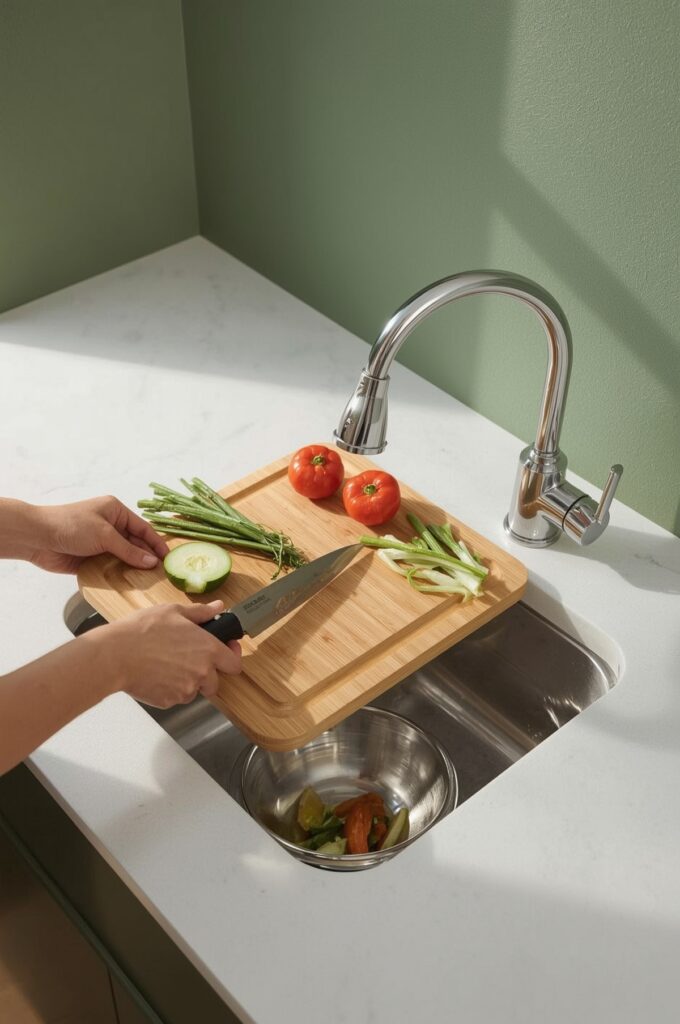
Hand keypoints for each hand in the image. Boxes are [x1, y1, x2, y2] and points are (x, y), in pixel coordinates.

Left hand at [29, 495, 168, 573]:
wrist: (37, 537)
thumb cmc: (71, 525)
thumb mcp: (104, 535)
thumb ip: (129, 550)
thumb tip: (151, 562)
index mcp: (115, 512)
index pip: (143, 528)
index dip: (156, 543)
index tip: (167, 558)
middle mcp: (109, 526)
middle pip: (134, 544)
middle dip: (145, 558)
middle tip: (160, 574)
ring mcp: (99, 543)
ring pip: (122, 558)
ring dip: (131, 569)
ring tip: (147, 582)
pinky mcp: (90, 559)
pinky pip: (109, 568)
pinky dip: (117, 576)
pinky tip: (127, 585)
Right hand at [93, 600, 241, 706]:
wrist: (115, 655)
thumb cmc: (141, 631)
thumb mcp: (173, 611)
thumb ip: (200, 612)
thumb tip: (217, 607)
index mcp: (208, 649)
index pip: (234, 664)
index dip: (231, 658)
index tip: (226, 653)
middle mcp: (201, 672)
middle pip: (215, 682)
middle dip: (206, 674)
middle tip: (187, 660)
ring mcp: (186, 689)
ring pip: (194, 691)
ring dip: (187, 682)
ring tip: (166, 664)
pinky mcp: (169, 701)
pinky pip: (175, 697)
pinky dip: (169, 689)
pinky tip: (156, 674)